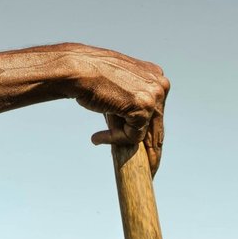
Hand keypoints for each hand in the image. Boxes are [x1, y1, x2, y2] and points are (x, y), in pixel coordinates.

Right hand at [64, 46, 167, 173]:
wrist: (77, 69)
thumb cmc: (91, 76)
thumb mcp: (118, 87)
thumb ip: (130, 103)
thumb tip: (132, 129)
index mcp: (156, 76)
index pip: (158, 113)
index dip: (154, 134)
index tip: (152, 152)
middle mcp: (160, 84)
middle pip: (157, 126)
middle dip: (153, 150)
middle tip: (152, 170)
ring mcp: (154, 96)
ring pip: (144, 133)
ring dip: (124, 142)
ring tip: (108, 150)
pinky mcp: (142, 108)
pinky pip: (132, 136)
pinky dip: (114, 139)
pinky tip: (97, 137)